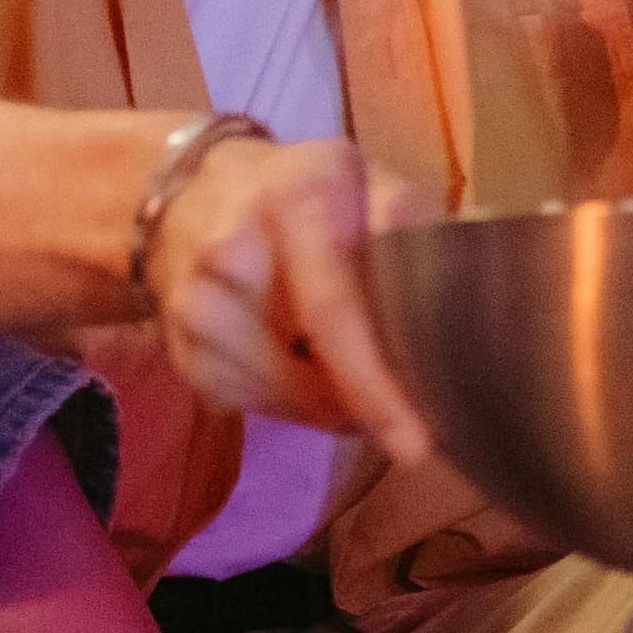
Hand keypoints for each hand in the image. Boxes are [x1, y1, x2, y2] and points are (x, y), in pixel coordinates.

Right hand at [142, 134, 438, 463]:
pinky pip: (249, 402)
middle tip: (396, 410)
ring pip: (281, 398)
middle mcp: (229, 249)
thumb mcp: (370, 185)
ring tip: (333, 361)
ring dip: (322, 402)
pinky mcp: (177, 348)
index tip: (415, 447)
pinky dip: (284, 398)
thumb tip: (455, 297)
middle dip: (358, 404)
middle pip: (306, 373)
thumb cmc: (305, 197)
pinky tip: (290, 360)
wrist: (187, 196)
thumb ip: (415, 230)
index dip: (374, 386)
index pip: (333, 311)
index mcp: (294, 202)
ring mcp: (192, 304)